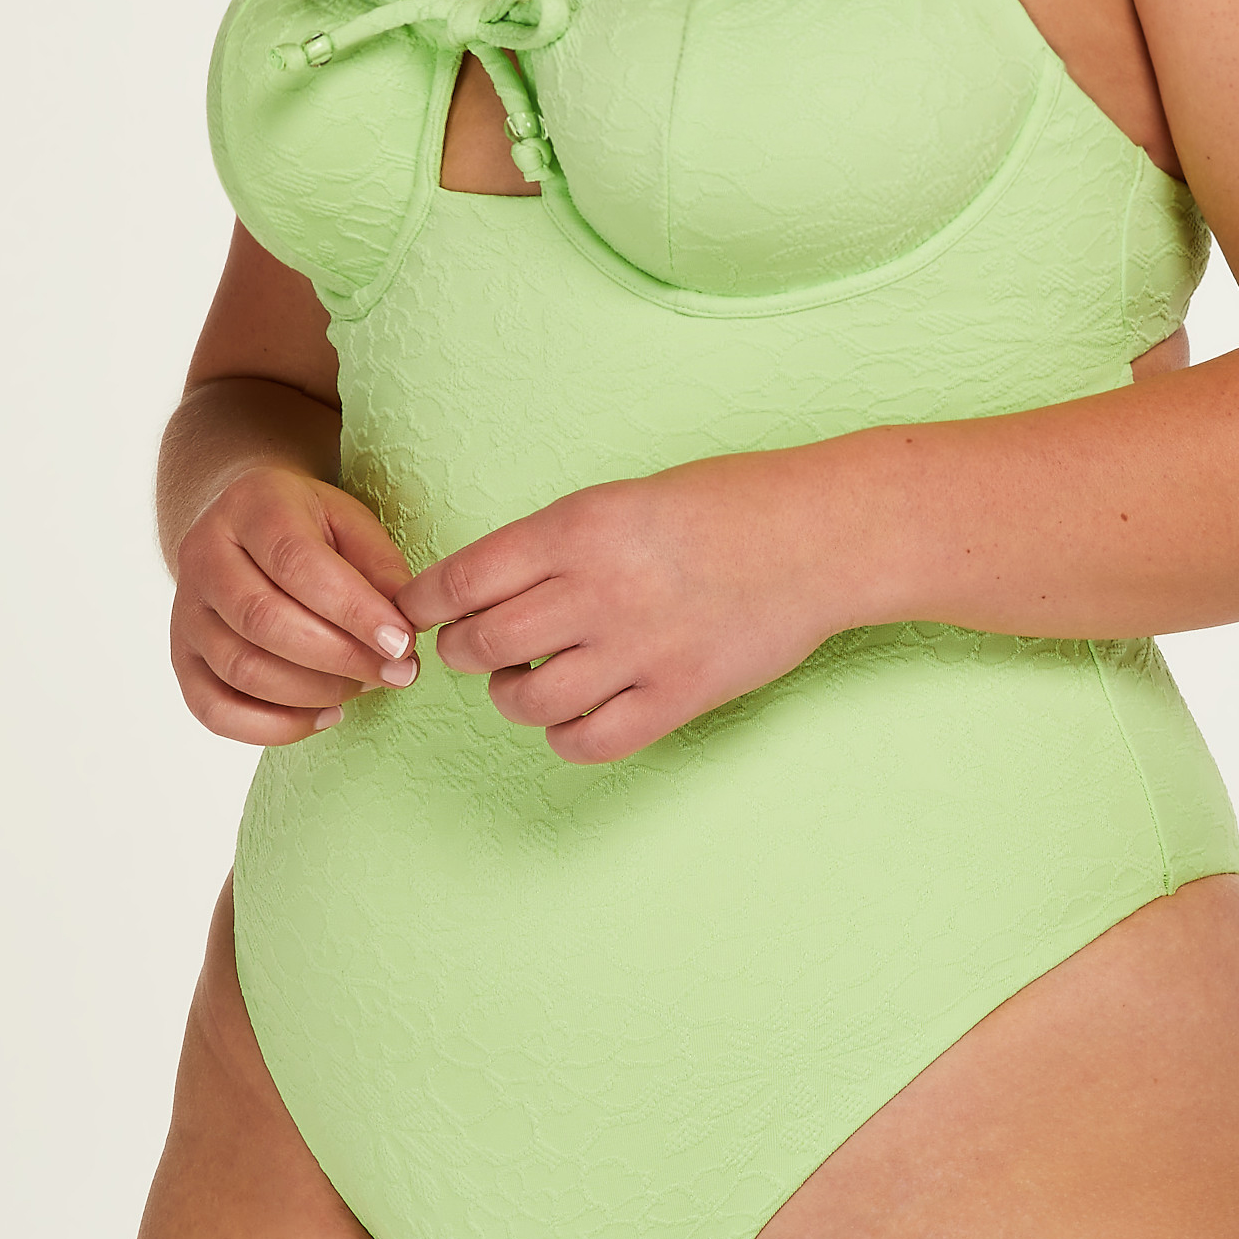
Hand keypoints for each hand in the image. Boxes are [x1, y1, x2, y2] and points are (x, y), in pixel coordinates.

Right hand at [169, 467, 420, 745]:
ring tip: (363, 687)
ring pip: (241, 669)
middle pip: (264, 621)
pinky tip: (325, 715)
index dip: (352, 609)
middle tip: (394, 673)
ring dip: (313, 693)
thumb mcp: (349, 522)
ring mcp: (185, 610)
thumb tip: (403, 628)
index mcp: (250, 506)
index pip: (297, 562)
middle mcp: (204, 555)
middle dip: (340, 658)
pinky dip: (274, 728)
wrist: (240, 524)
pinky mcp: (181, 658)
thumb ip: (379, 568)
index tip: (401, 642)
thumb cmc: (307, 525)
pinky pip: (214, 710)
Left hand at [407, 453, 851, 763]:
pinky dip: (564, 736)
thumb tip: (487, 590)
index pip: (464, 579)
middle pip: (481, 646)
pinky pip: (586, 741)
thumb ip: (557, 542)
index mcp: (581, 527)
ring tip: (528, 680)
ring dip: (511, 697)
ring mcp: (638, 650)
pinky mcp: (676, 697)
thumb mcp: (626, 497)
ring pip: (525, 703)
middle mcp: (599, 590)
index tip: (417, 613)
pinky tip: (574, 714)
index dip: (426, 604)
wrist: (821, 536)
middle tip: (475, 648)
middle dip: (464, 652)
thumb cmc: (727, 504)